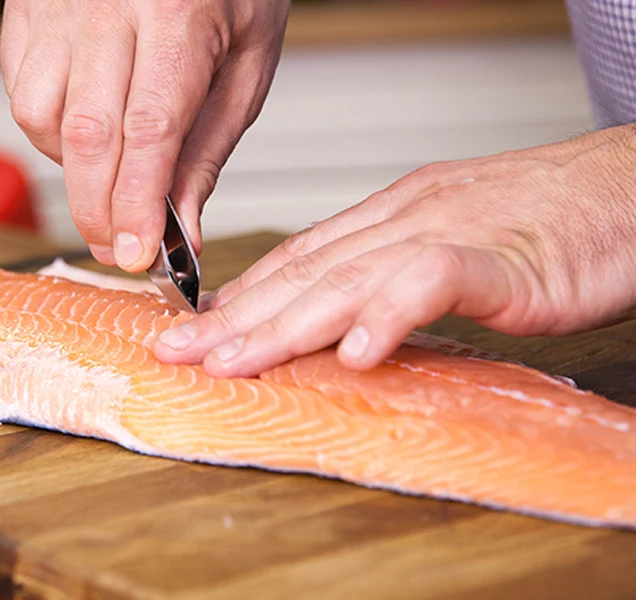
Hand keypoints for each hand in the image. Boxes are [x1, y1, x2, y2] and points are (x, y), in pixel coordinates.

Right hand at [0, 0, 290, 270]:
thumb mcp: (246, 61)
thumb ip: (208, 146)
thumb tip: (183, 224)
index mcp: (179, 11)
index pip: (149, 130)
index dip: (138, 203)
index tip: (139, 252)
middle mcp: (109, 2)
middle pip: (87, 134)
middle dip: (98, 210)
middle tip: (117, 246)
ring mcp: (59, 3)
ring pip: (39, 115)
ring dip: (72, 168)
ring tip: (109, 171)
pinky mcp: (29, 7)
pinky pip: (20, 89)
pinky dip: (48, 129)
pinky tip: (84, 128)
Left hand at [153, 125, 635, 375]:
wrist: (629, 188)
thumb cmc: (547, 223)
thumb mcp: (450, 245)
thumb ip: (394, 277)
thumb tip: (345, 324)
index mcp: (391, 216)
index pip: (299, 258)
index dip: (241, 296)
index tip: (196, 328)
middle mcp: (404, 218)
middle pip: (305, 271)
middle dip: (236, 317)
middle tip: (179, 352)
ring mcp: (448, 232)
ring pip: (349, 277)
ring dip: (285, 325)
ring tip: (234, 362)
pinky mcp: (499, 257)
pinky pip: (434, 281)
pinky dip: (392, 314)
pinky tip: (358, 354)